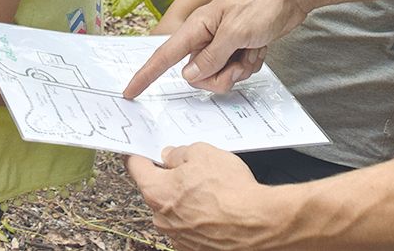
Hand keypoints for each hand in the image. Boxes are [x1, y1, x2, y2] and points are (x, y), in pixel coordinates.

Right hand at [123, 0, 303, 97]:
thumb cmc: (263, 3)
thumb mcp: (235, 32)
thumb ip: (211, 57)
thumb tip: (189, 75)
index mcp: (198, 26)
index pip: (165, 54)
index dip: (146, 74)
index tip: (130, 91)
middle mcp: (207, 35)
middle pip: (197, 73)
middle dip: (218, 76)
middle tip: (237, 64)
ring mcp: (224, 42)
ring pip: (219, 74)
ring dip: (238, 69)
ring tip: (251, 49)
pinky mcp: (239, 46)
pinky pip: (237, 69)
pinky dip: (249, 64)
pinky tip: (259, 48)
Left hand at [126, 145, 273, 250]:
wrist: (257, 224)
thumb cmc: (231, 191)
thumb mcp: (203, 153)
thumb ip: (179, 153)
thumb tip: (171, 157)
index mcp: (157, 192)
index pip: (136, 168)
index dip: (140, 155)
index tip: (141, 152)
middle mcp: (162, 218)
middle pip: (157, 191)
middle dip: (171, 179)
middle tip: (194, 170)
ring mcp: (177, 237)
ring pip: (174, 210)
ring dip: (186, 200)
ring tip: (213, 193)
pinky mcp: (193, 248)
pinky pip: (189, 227)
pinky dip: (199, 218)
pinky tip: (217, 210)